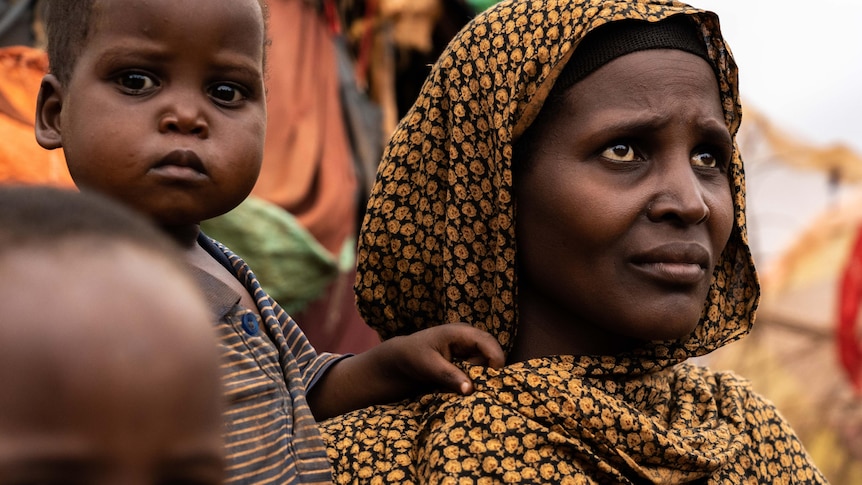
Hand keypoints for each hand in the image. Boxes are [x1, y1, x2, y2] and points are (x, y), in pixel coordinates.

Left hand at [308, 323, 503, 419]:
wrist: (400, 359)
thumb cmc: (413, 356)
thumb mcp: (429, 366)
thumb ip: (449, 376)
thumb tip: (470, 389)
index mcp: (460, 332)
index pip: (488, 342)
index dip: (496, 360)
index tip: (495, 380)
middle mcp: (468, 338)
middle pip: (492, 353)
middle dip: (490, 371)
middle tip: (482, 389)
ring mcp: (468, 348)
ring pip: (487, 363)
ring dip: (482, 377)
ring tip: (468, 389)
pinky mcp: (466, 359)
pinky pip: (480, 369)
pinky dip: (476, 379)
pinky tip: (466, 388)